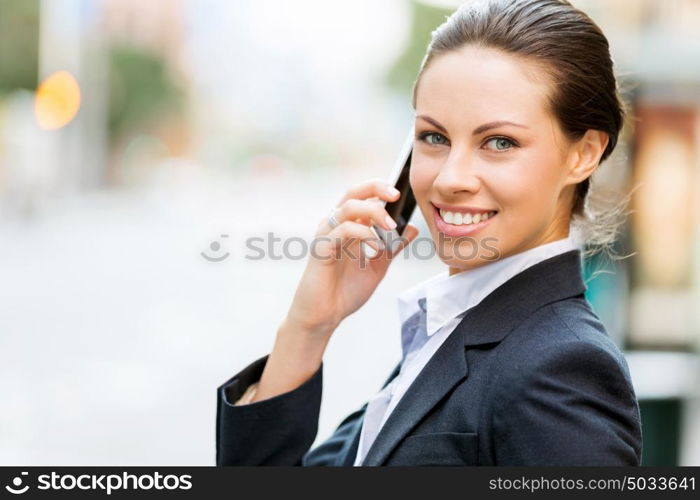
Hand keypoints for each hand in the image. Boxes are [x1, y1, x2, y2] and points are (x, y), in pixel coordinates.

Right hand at [285, 178, 418, 339]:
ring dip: (373, 212)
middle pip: (353, 193)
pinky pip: (343, 230)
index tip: (400, 194)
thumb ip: (392, 247)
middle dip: (375, 188)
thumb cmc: (345, 291)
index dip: (380, 189)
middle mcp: (335, 226)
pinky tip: (376, 247)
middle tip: (396, 195)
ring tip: (390, 227)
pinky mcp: (321, 248)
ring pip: (348, 207)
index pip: (362, 197)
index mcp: (348, 226)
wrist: (326, 315)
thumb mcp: (377, 266)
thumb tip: (410, 228)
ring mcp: (327, 235)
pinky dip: (363, 234)